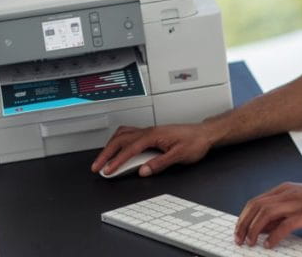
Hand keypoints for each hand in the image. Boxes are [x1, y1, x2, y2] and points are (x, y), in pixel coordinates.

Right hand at [90, 123, 214, 176]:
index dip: (117, 161)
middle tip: (97, 167)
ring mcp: (149, 131)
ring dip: (110, 146)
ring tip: (103, 158)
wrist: (204, 134)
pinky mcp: (151, 134)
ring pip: (122, 135)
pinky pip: (129, 134)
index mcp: (154, 135)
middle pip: (120, 140)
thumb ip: (160, 163)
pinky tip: (118, 148)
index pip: (130, 149)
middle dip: (106, 154)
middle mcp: (149, 131)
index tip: (107, 171)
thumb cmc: (195, 142)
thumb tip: (143, 171)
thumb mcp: (179, 156)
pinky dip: (118, 141)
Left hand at [234, 183, 301, 248]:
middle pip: (256, 207)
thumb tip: (262, 227)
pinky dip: (274, 236)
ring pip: (266, 213)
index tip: (238, 230)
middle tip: (239, 239)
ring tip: (251, 242)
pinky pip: (284, 225)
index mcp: (284, 189)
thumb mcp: (300, 203)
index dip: (243, 217)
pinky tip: (270, 244)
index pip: (255, 201)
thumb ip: (281, 213)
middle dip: (244, 224)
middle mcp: (288, 193)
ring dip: (254, 229)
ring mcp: (297, 203)